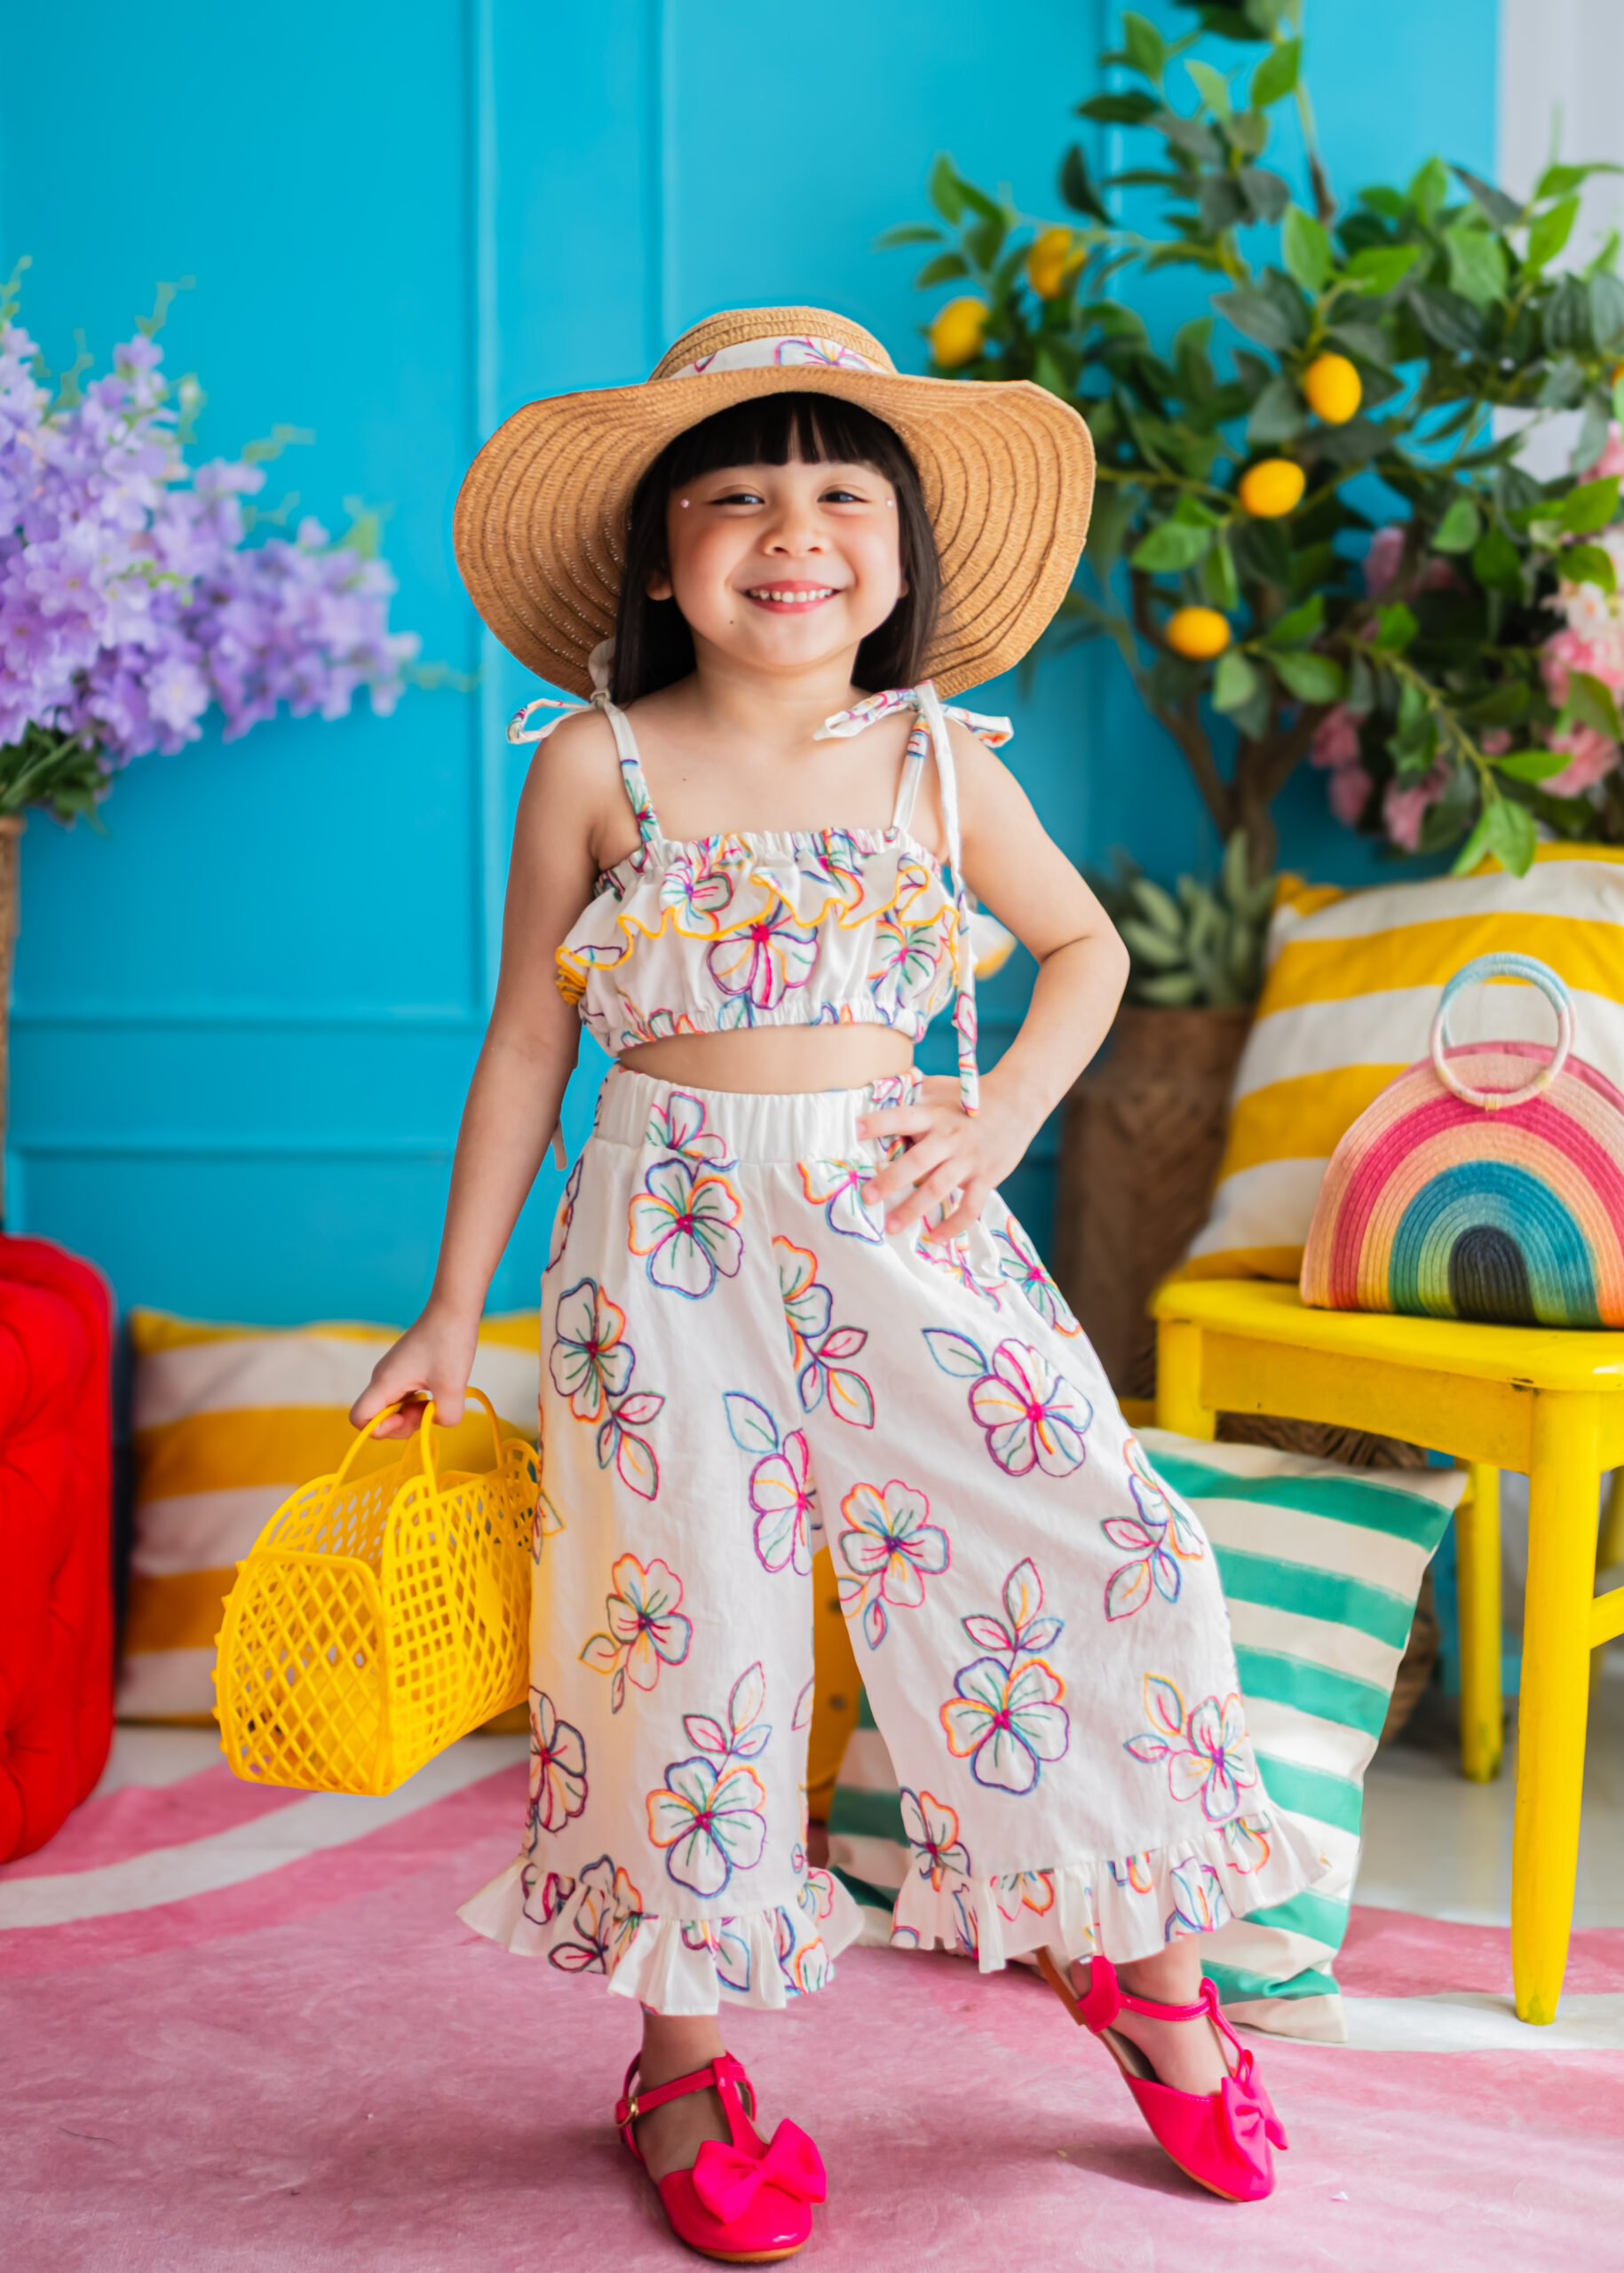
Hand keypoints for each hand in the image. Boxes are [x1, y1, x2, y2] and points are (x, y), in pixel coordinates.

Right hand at [349, 1307, 481, 1437]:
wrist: (453, 1307)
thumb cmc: (449, 1342)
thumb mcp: (453, 1386)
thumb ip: (446, 1416)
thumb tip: (437, 1420)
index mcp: (384, 1382)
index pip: (359, 1418)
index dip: (381, 1430)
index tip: (409, 1419)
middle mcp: (382, 1378)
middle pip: (377, 1417)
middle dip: (403, 1424)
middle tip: (429, 1411)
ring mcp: (393, 1373)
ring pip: (393, 1407)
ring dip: (413, 1413)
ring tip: (437, 1400)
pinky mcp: (405, 1369)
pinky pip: (403, 1396)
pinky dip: (418, 1402)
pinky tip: (438, 1392)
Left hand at [854, 1074, 1029, 1240]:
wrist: (1018, 1102)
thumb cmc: (970, 1096)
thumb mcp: (940, 1088)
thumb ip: (912, 1094)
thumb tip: (877, 1093)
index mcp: (934, 1114)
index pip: (903, 1117)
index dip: (880, 1122)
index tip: (856, 1130)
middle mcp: (949, 1138)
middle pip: (917, 1161)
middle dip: (891, 1180)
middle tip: (867, 1197)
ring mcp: (968, 1160)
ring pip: (938, 1189)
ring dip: (914, 1209)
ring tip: (891, 1227)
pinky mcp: (986, 1177)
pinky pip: (970, 1207)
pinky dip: (953, 1226)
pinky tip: (935, 1239)